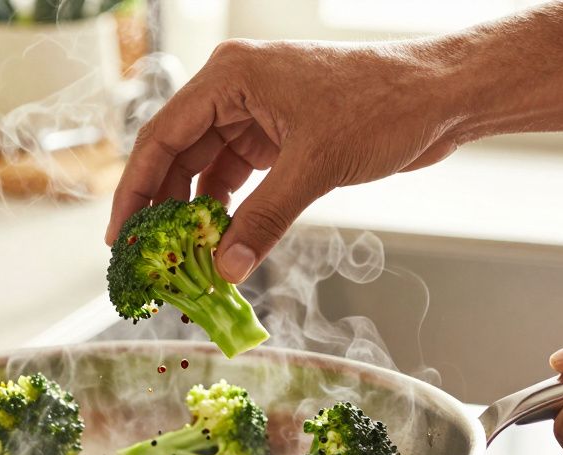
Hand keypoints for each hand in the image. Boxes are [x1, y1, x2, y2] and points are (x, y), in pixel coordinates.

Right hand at [105, 39, 464, 282]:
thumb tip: (225, 269)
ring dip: (195, 214)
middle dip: (162, 208)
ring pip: (205, 170)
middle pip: (177, 154)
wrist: (442, 96)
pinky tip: (219, 244)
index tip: (120, 235)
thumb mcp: (314, 167)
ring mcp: (256, 113)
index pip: (161, 136)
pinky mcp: (279, 136)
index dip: (135, 189)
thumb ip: (263, 220)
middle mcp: (234, 89)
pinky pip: (236, 177)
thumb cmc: (384, 104)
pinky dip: (227, 211)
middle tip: (148, 258)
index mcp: (230, 76)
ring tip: (182, 259)